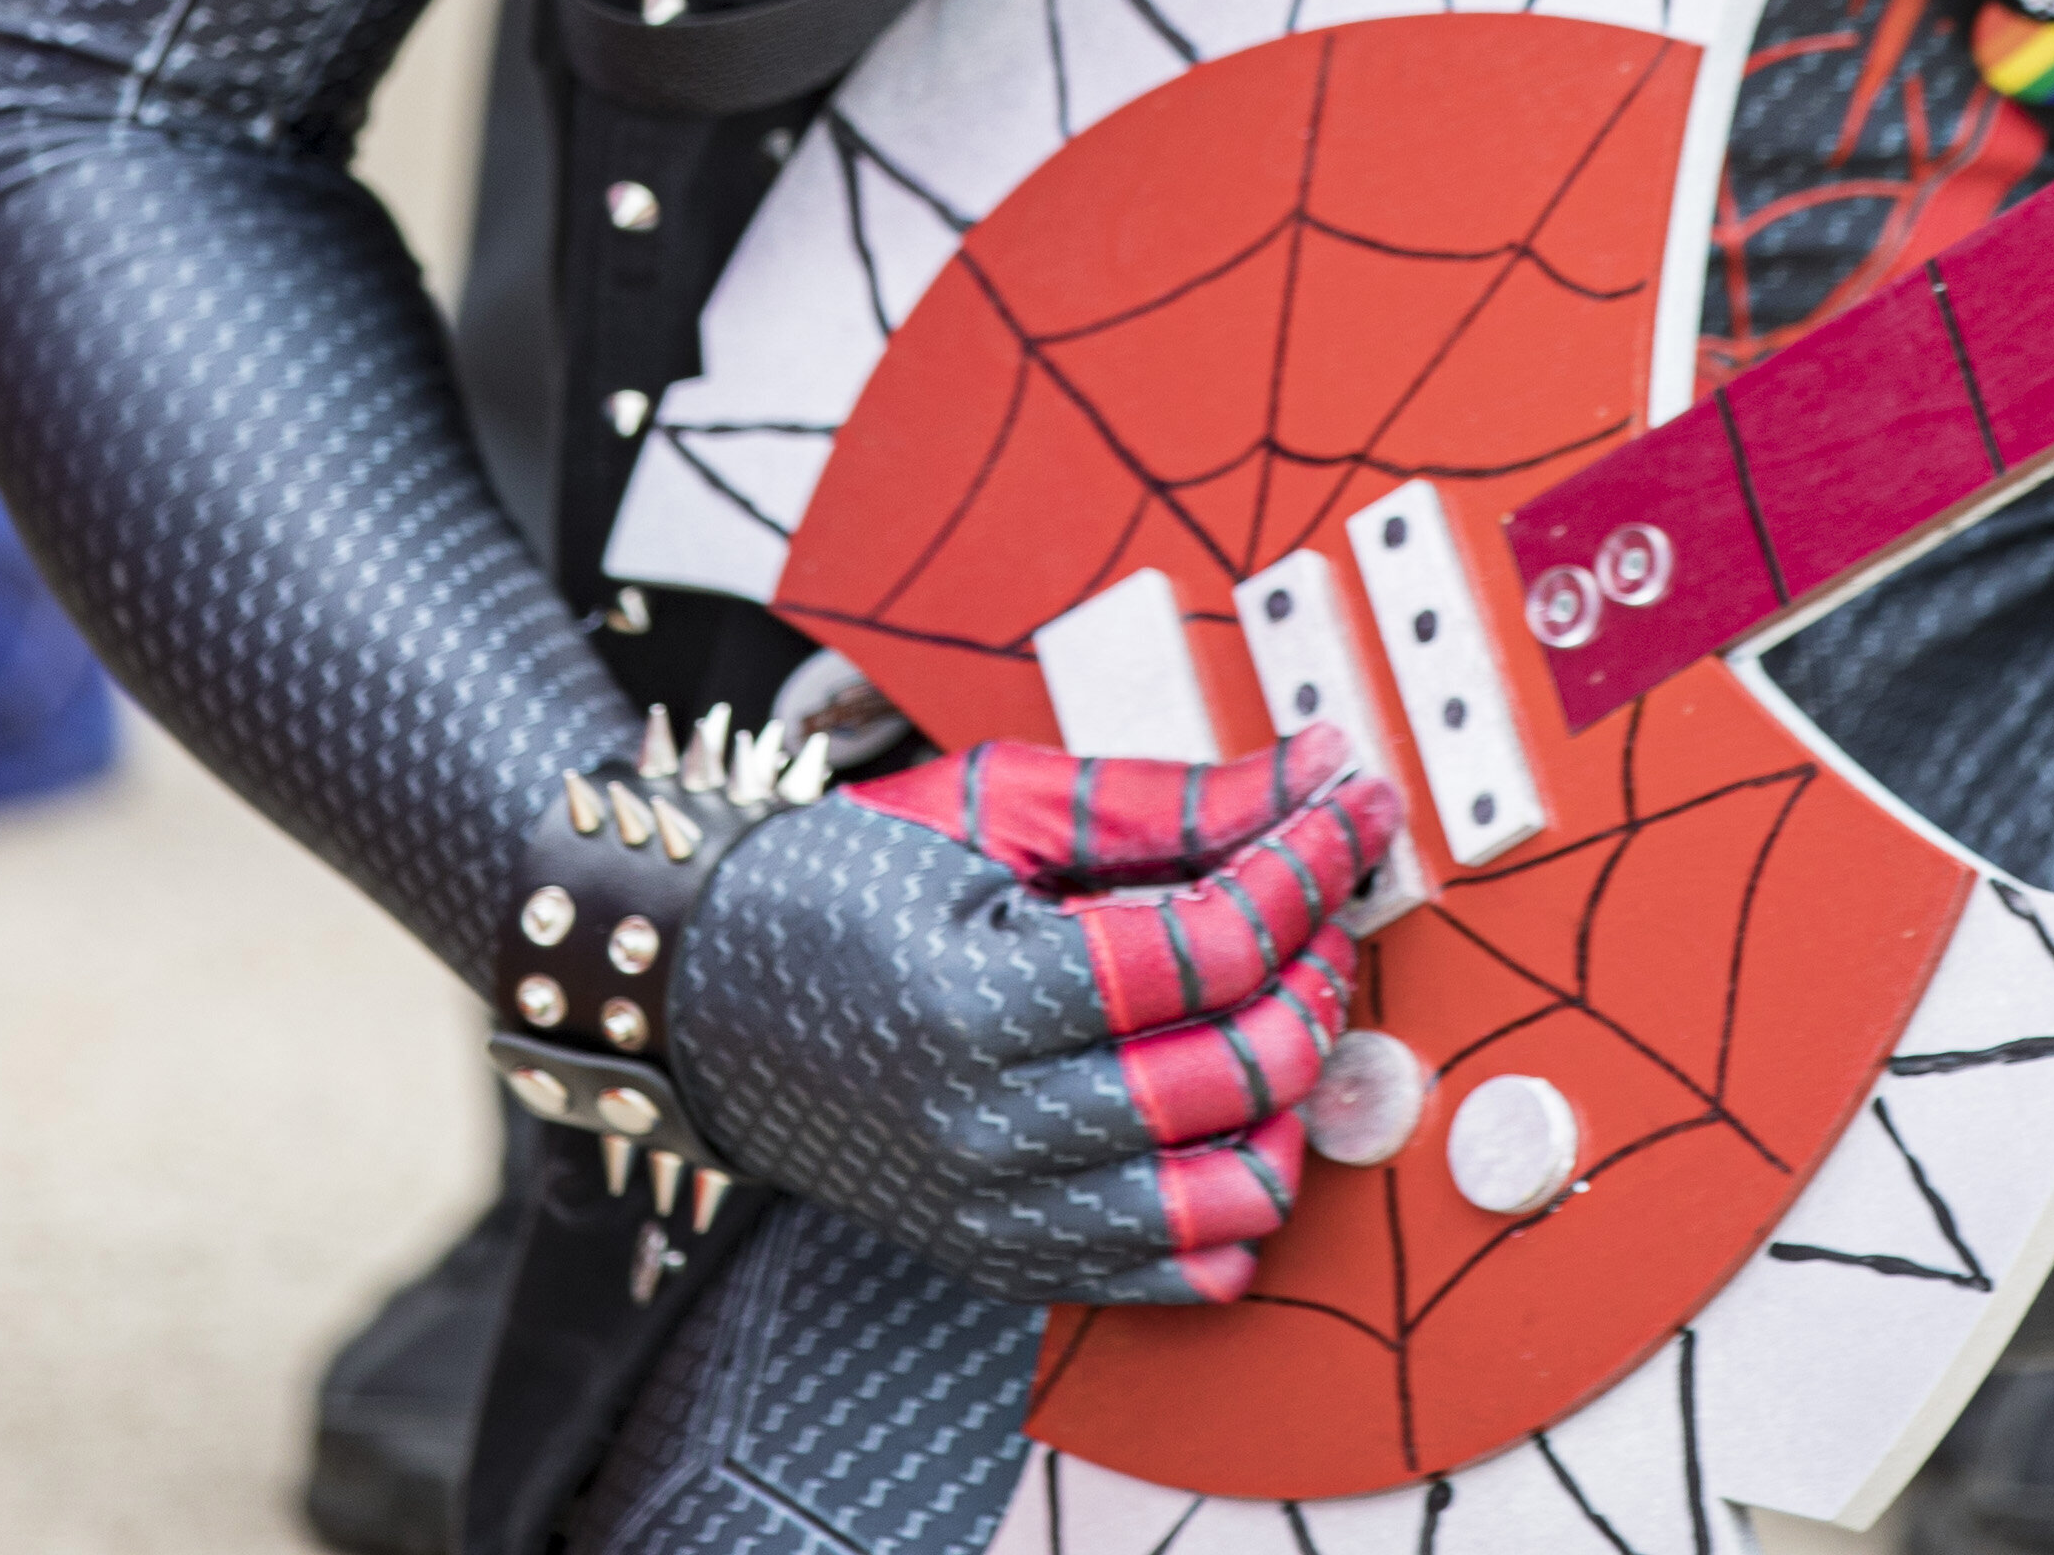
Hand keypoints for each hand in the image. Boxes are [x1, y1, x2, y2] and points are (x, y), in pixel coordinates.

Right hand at [667, 727, 1398, 1304]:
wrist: (706, 992)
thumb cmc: (846, 880)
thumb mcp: (997, 807)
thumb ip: (1164, 804)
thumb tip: (1317, 777)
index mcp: (974, 1002)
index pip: (1206, 950)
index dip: (1303, 869)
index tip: (1347, 809)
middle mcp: (987, 1133)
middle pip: (1238, 1072)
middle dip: (1313, 969)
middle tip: (1313, 902)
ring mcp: (998, 1217)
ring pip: (1234, 1196)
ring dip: (1289, 1095)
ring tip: (1267, 1009)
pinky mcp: (1008, 1263)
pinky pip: (1183, 1276)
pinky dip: (1236, 1201)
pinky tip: (1224, 1111)